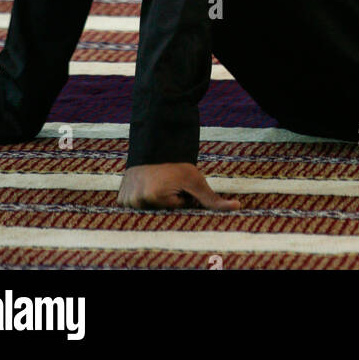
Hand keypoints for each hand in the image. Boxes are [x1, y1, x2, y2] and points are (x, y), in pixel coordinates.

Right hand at [117, 162, 239, 211]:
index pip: (174, 212)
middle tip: (168, 185)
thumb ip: (213, 200)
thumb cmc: (177, 163)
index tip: (177, 186)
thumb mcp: (195, 180)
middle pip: (161, 214)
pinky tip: (146, 187)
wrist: (153, 145)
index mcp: (153, 198)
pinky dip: (142, 202)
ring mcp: (126, 201)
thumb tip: (237, 208)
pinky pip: (135, 209)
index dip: (181, 200)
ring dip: (156, 202)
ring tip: (158, 184)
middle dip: (168, 203)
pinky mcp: (120, 200)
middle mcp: (136, 201)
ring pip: (149, 212)